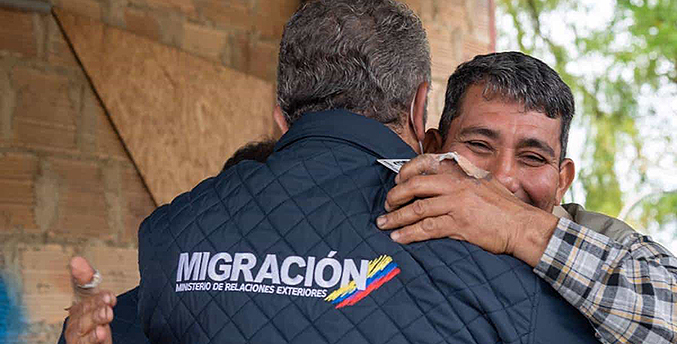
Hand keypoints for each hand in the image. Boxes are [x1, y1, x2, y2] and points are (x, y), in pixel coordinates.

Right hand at [64, 256, 115, 343]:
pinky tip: (101, 334)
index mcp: (78, 311)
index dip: (97, 299)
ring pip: (83, 331)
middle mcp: (75, 325)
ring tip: (106, 318)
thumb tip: (76, 260)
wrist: (97, 342)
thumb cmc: (94, 320)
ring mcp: (79, 339)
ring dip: (95, 323)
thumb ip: (87, 280)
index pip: (84, 302)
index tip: (110, 296)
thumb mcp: (95, 299)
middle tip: (107, 308)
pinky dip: (92, 339)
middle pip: (83, 318)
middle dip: (95, 311)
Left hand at [377, 154, 558, 266]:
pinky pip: (427, 228)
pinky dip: (409, 233)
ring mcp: (457, 204)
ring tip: (384, 224)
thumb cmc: (504, 207)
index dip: (407, 171)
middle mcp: (457, 185)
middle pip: (415, 186)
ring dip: (396, 218)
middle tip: (387, 206)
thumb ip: (462, 179)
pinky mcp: (459, 224)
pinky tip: (399, 237)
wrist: (522, 226)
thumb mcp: (483, 183)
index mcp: (461, 172)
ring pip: (417, 209)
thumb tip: (439, 182)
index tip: (397, 180)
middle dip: (396, 196)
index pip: (427, 163)